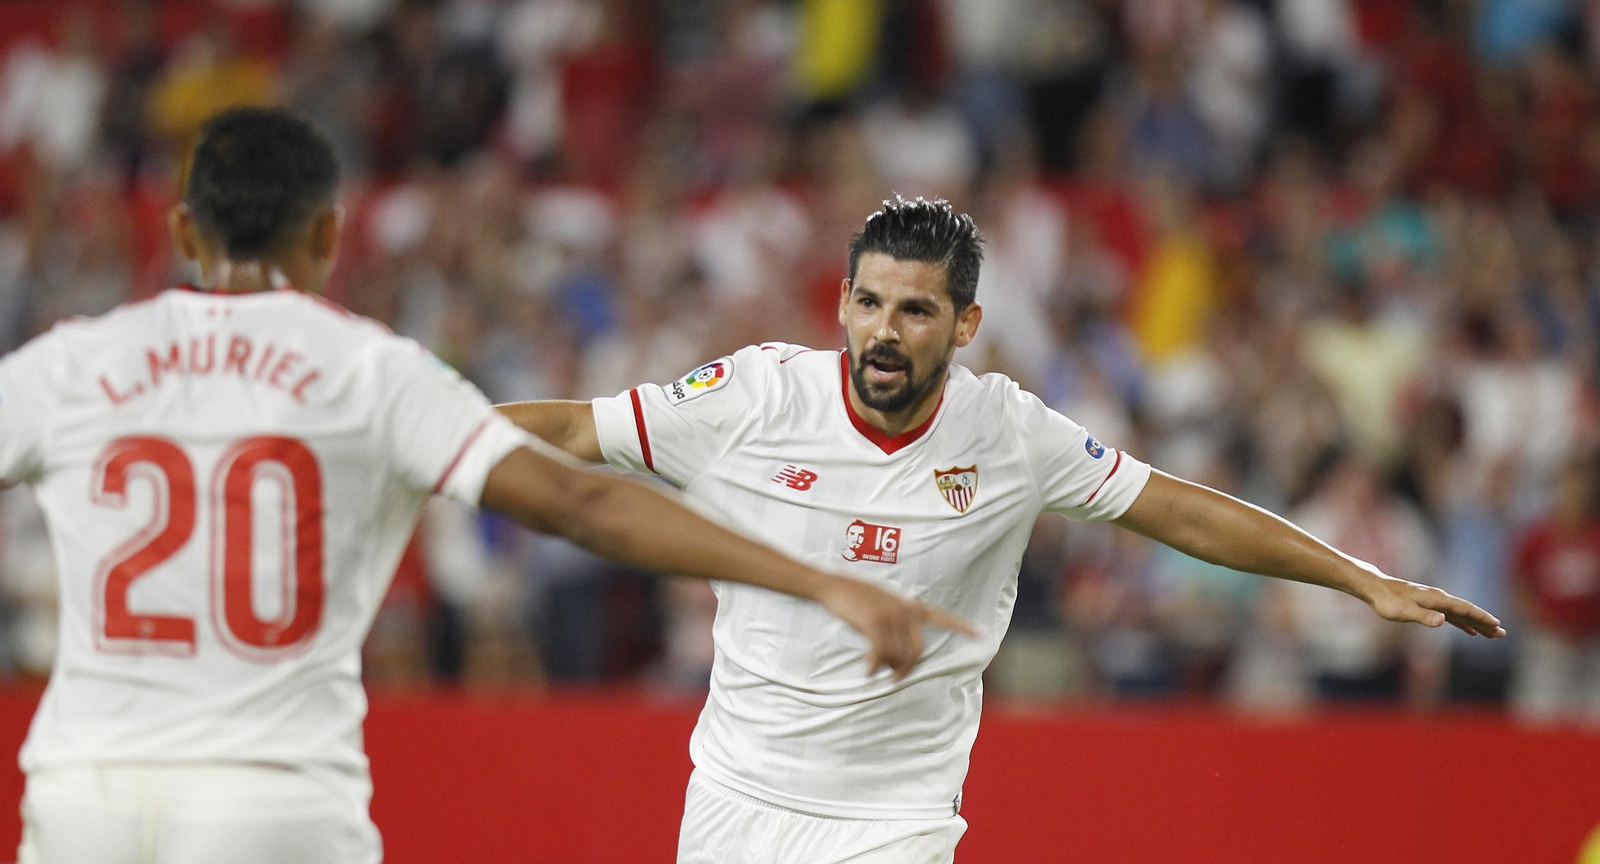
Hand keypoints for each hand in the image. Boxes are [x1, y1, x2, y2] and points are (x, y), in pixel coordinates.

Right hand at [814, 575, 980, 679]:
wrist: (833, 585)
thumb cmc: (855, 600)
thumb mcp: (881, 609)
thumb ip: (895, 629)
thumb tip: (896, 663)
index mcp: (910, 606)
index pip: (942, 617)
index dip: (962, 628)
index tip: (981, 635)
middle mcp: (905, 610)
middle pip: (918, 651)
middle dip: (906, 669)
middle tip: (894, 679)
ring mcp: (891, 615)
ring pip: (896, 655)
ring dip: (884, 666)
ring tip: (871, 666)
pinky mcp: (874, 622)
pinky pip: (880, 653)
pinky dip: (874, 666)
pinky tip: (867, 672)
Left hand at [1359, 569, 1505, 637]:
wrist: (1375, 588)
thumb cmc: (1387, 601)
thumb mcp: (1403, 611)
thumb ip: (1423, 616)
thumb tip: (1443, 620)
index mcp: (1437, 599)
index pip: (1465, 609)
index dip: (1481, 617)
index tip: (1497, 626)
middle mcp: (1440, 598)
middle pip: (1468, 611)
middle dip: (1485, 623)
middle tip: (1502, 634)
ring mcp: (1435, 601)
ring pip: (1462, 614)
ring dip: (1477, 624)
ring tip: (1492, 634)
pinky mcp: (1429, 605)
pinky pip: (1452, 615)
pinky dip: (1463, 623)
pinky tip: (1469, 631)